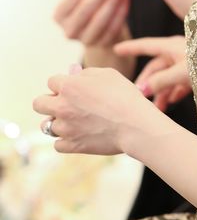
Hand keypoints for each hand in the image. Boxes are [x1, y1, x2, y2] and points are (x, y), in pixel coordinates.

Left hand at [32, 64, 159, 154]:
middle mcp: (62, 106)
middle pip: (38, 103)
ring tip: (75, 120)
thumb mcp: (109, 74)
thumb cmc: (125, 95)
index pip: (52, 81)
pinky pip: (58, 144)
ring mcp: (65, 128)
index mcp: (69, 86)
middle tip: (66, 103)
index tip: (75, 87)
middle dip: (49, 101)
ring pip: (47, 125)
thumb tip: (74, 74)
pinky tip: (78, 133)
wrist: (134, 124)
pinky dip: (65, 139)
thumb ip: (87, 73)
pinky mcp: (72, 145)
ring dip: (58, 121)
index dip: (64, 83)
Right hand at [54, 0, 129, 46]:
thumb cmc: (93, 4)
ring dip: (112, 1)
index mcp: (59, 15)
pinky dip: (121, 11)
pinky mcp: (101, 45)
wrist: (104, 28)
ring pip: (100, 19)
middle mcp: (68, 30)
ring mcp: (84, 40)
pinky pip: (113, 27)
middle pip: (86, 8)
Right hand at [115, 36, 191, 111]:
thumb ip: (160, 81)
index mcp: (172, 46)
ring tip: (158, 108)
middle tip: (138, 98)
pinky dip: (174, 91)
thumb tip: (141, 90)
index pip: (145, 46)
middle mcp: (178, 52)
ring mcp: (187, 62)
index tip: (117, 49)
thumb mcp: (181, 72)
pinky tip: (173, 101)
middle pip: (155, 67)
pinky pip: (180, 81)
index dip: (130, 48)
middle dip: (147, 83)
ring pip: (167, 77)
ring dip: (161, 92)